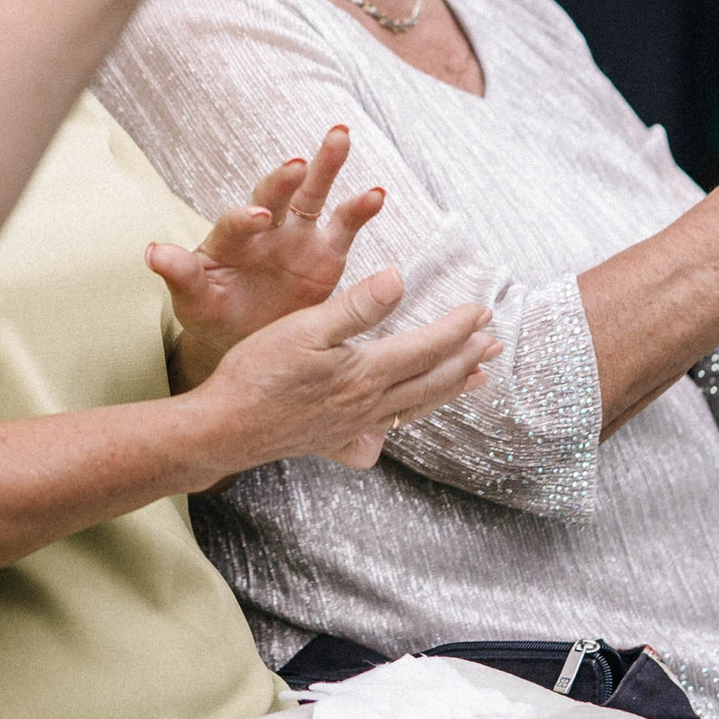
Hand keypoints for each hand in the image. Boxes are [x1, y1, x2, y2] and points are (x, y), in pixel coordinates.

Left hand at [160, 127, 384, 384]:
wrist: (246, 335)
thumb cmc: (213, 312)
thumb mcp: (193, 299)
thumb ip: (179, 274)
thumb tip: (151, 252)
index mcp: (228, 240)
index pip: (235, 222)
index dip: (244, 218)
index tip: (257, 219)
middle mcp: (264, 227)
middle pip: (274, 193)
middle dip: (285, 178)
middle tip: (298, 163)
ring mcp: (297, 235)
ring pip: (313, 193)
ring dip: (325, 164)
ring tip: (339, 136)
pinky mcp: (327, 252)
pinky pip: (345, 225)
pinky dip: (360, 208)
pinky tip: (376, 193)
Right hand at [190, 269, 500, 474]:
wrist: (225, 428)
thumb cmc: (257, 373)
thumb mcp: (304, 327)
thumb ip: (355, 306)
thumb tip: (398, 279)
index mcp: (365, 371)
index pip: (427, 347)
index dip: (458, 328)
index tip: (481, 309)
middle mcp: (370, 403)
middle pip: (433, 380)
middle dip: (467, 359)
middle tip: (493, 342)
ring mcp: (356, 426)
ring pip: (418, 407)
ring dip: (452, 389)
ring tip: (476, 377)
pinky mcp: (338, 439)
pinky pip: (390, 430)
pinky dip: (412, 419)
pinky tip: (407, 418)